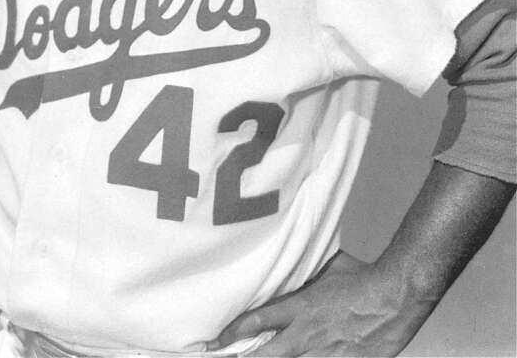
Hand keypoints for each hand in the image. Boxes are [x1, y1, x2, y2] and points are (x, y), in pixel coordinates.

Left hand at [207, 251, 433, 356]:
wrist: (396, 296)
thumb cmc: (363, 277)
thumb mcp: (327, 268)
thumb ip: (307, 273)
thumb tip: (294, 262)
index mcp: (300, 308)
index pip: (257, 321)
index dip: (232, 333)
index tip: (215, 343)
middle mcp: (307, 336)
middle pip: (265, 356)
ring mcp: (327, 356)